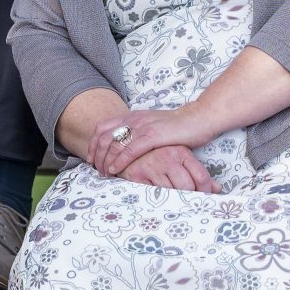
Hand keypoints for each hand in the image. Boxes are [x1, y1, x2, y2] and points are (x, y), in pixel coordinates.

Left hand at [86, 104, 205, 176]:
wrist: (198, 119)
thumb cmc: (177, 126)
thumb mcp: (152, 125)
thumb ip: (138, 132)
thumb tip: (126, 146)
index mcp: (132, 116)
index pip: (102, 127)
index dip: (93, 143)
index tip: (91, 157)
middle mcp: (134, 119)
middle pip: (103, 137)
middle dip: (96, 154)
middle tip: (95, 169)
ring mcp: (142, 127)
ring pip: (114, 144)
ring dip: (105, 161)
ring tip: (104, 173)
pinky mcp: (152, 136)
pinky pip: (129, 150)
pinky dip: (119, 161)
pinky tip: (115, 170)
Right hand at [127, 144, 220, 193]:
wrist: (126, 147)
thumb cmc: (158, 156)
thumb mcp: (180, 159)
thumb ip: (198, 173)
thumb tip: (217, 189)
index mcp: (181, 152)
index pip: (201, 177)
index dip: (206, 192)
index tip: (205, 198)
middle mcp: (167, 157)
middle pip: (187, 187)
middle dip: (189, 198)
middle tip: (189, 204)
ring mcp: (152, 166)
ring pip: (171, 193)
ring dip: (173, 200)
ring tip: (173, 202)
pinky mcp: (137, 175)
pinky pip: (153, 194)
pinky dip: (157, 200)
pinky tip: (159, 199)